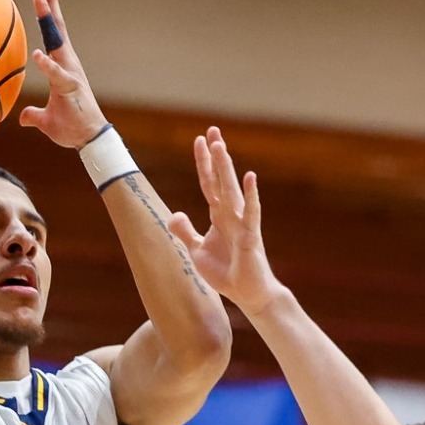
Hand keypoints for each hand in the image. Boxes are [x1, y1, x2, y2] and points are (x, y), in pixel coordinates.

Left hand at [17, 0, 110, 147]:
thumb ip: (33, 114)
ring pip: (58, 41)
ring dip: (48, 19)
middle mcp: (68, 63)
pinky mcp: (70, 89)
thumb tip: (23, 117)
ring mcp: (70, 73)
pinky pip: (57, 75)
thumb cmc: (70, 126)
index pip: (53, 34)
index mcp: (61, 65)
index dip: (47, 13)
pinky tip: (37, 54)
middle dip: (50, 3)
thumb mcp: (45, 120)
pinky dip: (47, 65)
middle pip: (58, 28)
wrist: (88, 140)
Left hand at [166, 127, 283, 314]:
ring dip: (226, 168)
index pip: (208, 184)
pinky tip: (250, 176)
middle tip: (212, 130)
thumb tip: (174, 214)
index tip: (199, 140)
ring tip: (220, 146)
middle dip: (215, 156)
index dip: (203, 163)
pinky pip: (250, 212)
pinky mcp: (251, 236)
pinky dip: (251, 195)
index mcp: (219, 215)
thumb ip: (185, 232)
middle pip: (220, 180)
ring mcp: (242, 223)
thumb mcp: (196, 251)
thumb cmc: (226, 272)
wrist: (247, 293)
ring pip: (232, 190)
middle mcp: (231, 214)